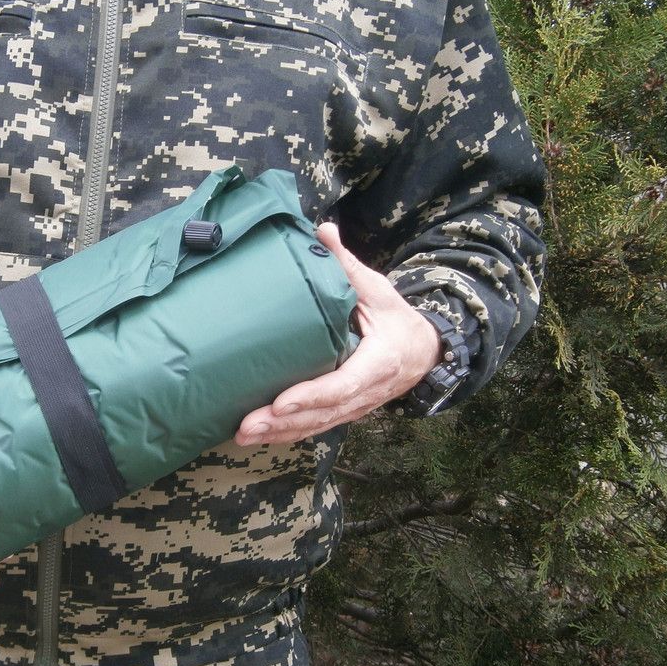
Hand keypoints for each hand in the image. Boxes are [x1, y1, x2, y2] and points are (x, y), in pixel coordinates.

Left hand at [234, 222, 442, 445]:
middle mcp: (368, 392)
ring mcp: (356, 407)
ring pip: (317, 427)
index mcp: (380, 362)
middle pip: (322, 414)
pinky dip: (287, 435)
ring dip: (279, 434)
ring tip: (242, 435)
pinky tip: (259, 437)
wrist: (425, 351)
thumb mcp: (378, 289)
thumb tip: (322, 229)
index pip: (342, 385)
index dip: (311, 396)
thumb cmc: (396, 317)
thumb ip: (348, 265)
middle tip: (246, 425)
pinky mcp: (345, 412)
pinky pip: (315, 428)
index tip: (281, 402)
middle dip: (284, 423)